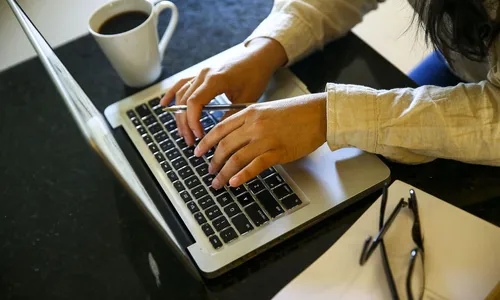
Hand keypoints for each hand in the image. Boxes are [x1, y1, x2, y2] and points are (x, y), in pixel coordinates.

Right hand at [160, 38, 286, 145]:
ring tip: (184, 133)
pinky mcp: (201, 74)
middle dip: (185, 124)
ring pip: (181, 95)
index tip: (199, 135)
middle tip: (190, 141)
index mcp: (215, 80)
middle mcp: (204, 75)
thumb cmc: (255, 75)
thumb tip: (219, 134)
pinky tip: (164, 104)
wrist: (258, 57)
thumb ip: (230, 115)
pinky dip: (172, 94)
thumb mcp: (247, 99)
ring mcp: (201, 73)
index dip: (192, 121)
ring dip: (180, 115)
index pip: (195, 103)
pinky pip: (182, 84)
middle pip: (185, 101)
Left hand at [194, 93, 327, 188]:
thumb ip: (249, 121)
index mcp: (250, 112)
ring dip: (224, 172)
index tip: (198, 152)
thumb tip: (233, 137)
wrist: (318, 114)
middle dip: (213, 161)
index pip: (220, 129)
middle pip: (225, 145)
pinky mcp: (278, 151)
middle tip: (209, 171)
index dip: (206, 142)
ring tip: (218, 182)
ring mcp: (266, 139)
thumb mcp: (266, 109)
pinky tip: (234, 182)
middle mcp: (254, 125)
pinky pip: (255, 165)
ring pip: (237, 158)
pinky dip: (242, 175)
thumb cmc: (295, 112)